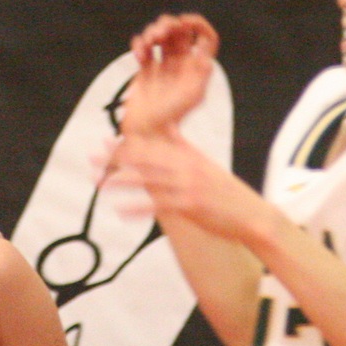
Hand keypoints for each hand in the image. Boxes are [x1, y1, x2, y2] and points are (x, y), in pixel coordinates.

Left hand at [108, 132, 272, 244]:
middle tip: (93, 155)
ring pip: (147, 179)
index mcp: (189, 155)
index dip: (128, 142)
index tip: (107, 140)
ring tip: (99, 182)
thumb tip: (168, 130)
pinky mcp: (189, 206)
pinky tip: (121, 210)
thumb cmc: (227, 192)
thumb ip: (184, 148)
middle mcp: (186, 166)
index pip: (153, 144)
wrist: (252, 216)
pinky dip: (138, 208)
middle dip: (117, 156)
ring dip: (121, 180)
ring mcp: (187, 186)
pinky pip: (158, 205)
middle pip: (145, 158)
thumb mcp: (206, 164)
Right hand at [120, 14, 218, 137]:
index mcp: (197, 68)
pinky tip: (139, 55)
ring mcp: (164, 66)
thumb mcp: (191, 95)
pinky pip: (144, 47)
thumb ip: (200, 74)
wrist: (147, 132)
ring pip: (161, 36)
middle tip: (159, 33)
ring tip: (147, 43)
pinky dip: (139, 44)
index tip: (183, 21)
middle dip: (168, 25)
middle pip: (180, 31)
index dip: (198, 24)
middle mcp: (182, 64)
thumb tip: (207, 56)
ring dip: (152, 32)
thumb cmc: (170, 117)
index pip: (205, 38)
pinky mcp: (146, 69)